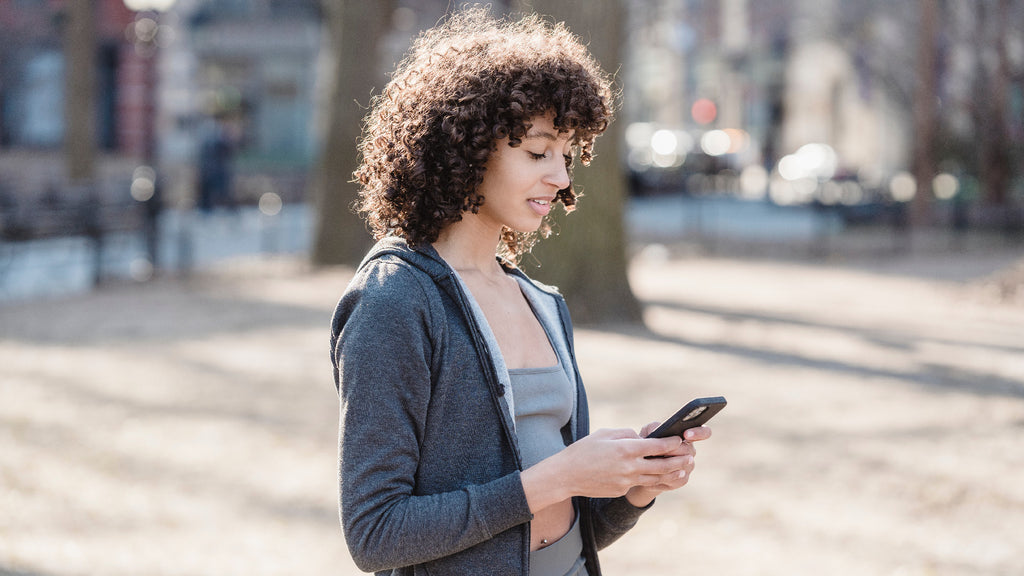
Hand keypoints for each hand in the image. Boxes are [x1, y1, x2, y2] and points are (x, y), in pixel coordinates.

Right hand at [520, 428, 688, 512]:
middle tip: (691, 458)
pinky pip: (638, 483)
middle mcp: (629, 466)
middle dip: (679, 461)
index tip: (679, 440)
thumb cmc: (584, 450)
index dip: (671, 443)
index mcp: (626, 449)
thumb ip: (626, 434)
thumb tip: (641, 438)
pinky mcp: (621, 490)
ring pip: (655, 478)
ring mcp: (626, 481)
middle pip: (662, 465)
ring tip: (682, 469)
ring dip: (670, 474)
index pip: (657, 446)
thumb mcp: (604, 434)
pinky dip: (649, 479)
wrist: (566, 476)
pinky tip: (657, 476)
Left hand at [624, 423, 711, 507]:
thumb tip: (660, 430)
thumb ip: (654, 428)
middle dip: (673, 450)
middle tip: (658, 451)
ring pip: (683, 466)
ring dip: (666, 464)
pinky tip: (651, 475)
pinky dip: (663, 477)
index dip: (699, 433)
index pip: (704, 432)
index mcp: (687, 436)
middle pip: (689, 451)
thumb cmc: (647, 443)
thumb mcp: (648, 432)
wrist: (642, 466)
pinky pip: (677, 479)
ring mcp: (688, 466)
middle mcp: (690, 451)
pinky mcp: (682, 480)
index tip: (686, 434)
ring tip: (651, 462)